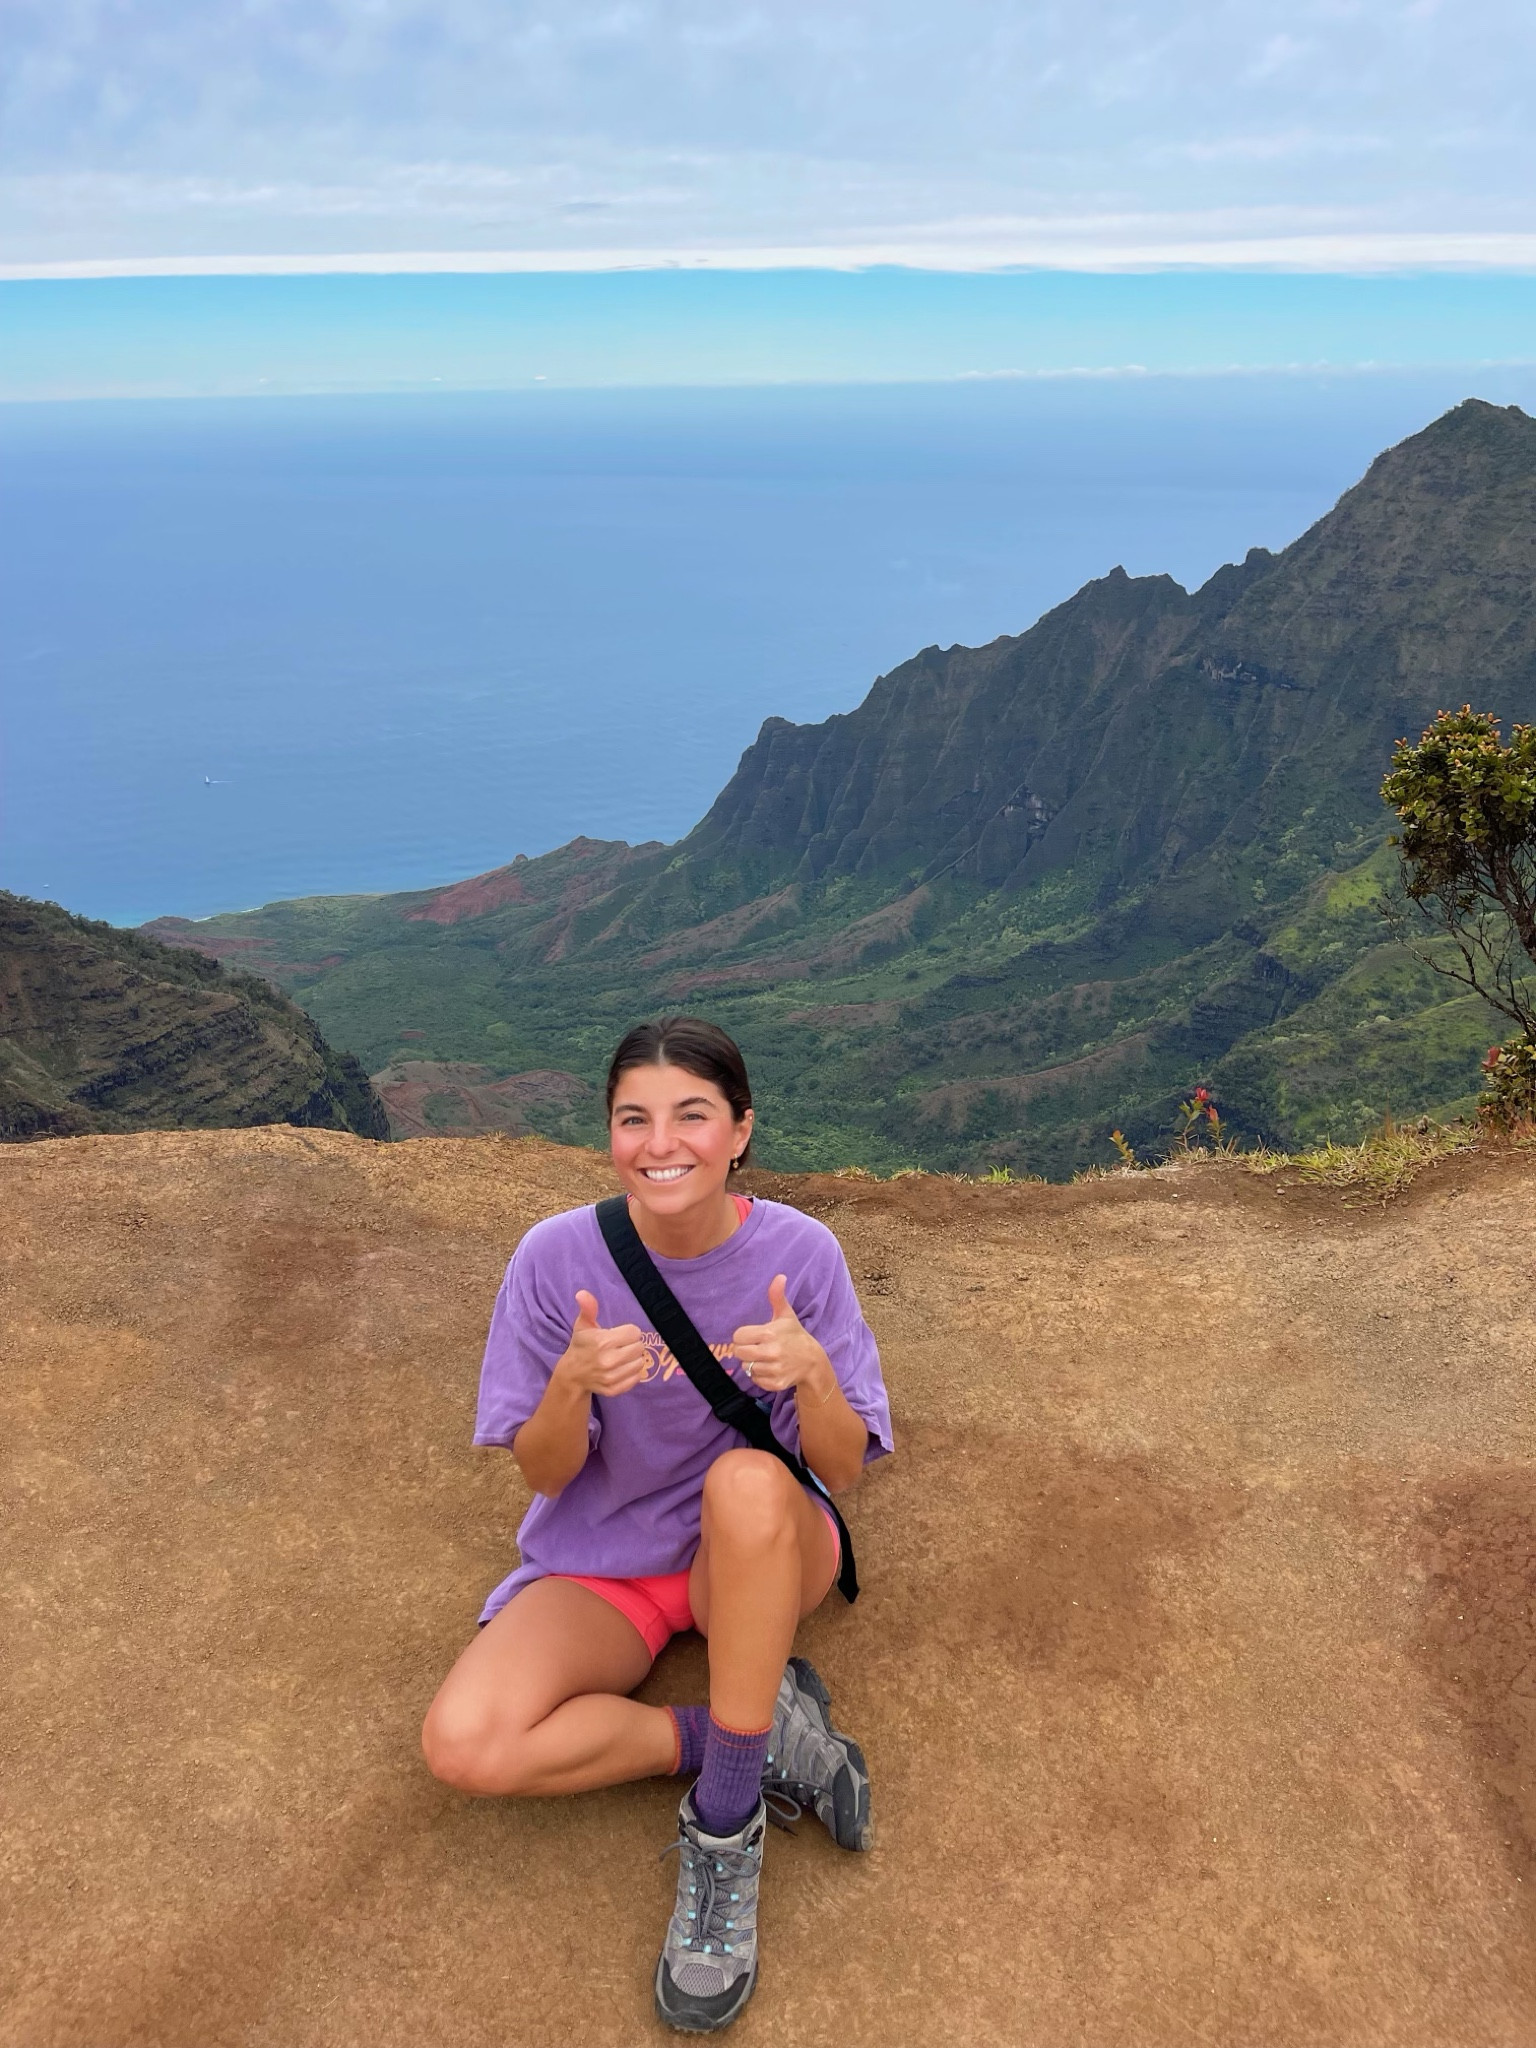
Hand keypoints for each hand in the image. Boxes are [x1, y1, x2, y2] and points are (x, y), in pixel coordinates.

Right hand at [555, 1290, 650, 1398]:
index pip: (635, 1332)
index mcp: (603, 1341)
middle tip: (620, 1346)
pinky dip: (632, 1373)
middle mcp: (609, 1360)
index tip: (619, 1335)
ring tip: (621, 1357)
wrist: (572, 1374)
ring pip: (640, 1363)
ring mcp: (612, 1377)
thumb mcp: (583, 1325)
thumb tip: (582, 1293)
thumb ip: (588, 1308)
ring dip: (633, 1359)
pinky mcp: (614, 1389)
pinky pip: (636, 1378)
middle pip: (639, 1347)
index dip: (628, 1332)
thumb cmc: (581, 1346)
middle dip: (631, 1345)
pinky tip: (621, 1369)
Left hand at [731, 1275, 835, 1399]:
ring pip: (747, 1367)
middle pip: (739, 1353)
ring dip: (753, 1363)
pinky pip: (755, 1380)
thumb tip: (779, 1276)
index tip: (753, 1336)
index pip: (738, 1337)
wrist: (812, 1361)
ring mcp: (774, 1369)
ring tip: (765, 1358)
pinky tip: (770, 1368)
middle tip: (757, 1347)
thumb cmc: (794, 1335)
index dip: (743, 1336)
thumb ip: (777, 1296)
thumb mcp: (786, 1315)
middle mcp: (771, 1352)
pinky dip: (760, 1376)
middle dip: (745, 1350)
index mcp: (769, 1333)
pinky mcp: (775, 1383)